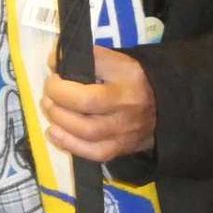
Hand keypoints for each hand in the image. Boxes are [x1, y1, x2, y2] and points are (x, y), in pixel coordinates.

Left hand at [41, 45, 156, 163]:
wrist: (163, 107)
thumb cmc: (132, 81)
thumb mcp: (117, 61)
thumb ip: (88, 58)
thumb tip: (53, 61)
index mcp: (127, 81)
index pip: (90, 87)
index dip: (63, 86)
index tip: (54, 76)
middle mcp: (127, 108)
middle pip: (87, 110)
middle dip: (58, 102)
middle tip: (48, 95)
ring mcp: (124, 132)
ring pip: (87, 134)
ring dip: (60, 122)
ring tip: (50, 110)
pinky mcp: (120, 149)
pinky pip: (93, 154)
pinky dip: (69, 145)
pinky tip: (55, 132)